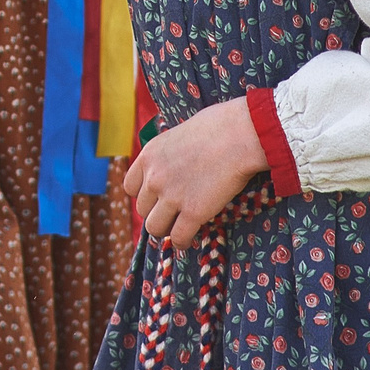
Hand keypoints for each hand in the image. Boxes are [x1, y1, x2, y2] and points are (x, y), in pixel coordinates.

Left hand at [119, 97, 267, 248]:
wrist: (239, 135)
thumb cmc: (218, 127)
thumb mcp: (179, 134)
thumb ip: (169, 154)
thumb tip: (175, 163)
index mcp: (148, 156)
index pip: (130, 187)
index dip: (144, 195)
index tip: (157, 198)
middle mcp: (154, 177)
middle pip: (142, 210)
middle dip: (157, 213)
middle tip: (173, 214)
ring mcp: (172, 196)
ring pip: (154, 228)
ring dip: (166, 230)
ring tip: (178, 228)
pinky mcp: (193, 212)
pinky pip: (178, 238)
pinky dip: (182, 242)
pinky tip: (189, 240)